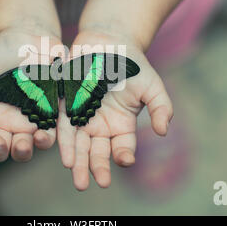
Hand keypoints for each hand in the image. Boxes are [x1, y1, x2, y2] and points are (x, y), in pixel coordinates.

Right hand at [0, 28, 62, 161]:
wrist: (29, 39)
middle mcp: (5, 123)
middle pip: (0, 148)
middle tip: (0, 142)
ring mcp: (27, 122)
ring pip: (23, 147)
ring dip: (22, 151)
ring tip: (23, 145)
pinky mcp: (48, 117)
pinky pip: (47, 135)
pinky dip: (45, 140)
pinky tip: (43, 135)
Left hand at [57, 30, 173, 189]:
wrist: (108, 41)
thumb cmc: (132, 64)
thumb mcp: (152, 85)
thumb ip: (161, 108)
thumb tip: (162, 131)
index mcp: (121, 124)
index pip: (122, 147)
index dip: (123, 155)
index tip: (124, 160)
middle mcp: (100, 125)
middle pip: (97, 152)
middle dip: (96, 168)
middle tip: (94, 184)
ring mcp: (82, 117)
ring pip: (79, 145)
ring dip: (78, 163)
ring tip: (78, 180)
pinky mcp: (66, 106)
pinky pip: (63, 127)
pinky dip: (64, 142)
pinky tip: (65, 157)